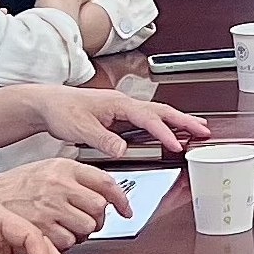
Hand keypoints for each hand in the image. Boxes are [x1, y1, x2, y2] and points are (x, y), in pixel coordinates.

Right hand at [0, 154, 128, 243]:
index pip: (106, 182)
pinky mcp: (41, 228)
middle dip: (99, 218)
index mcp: (64, 167)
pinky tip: (56, 234)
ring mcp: (50, 207)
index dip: (121, 199)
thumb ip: (76, 177)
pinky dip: (67, 242)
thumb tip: (106, 192)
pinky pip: (70, 241)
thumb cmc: (16, 186)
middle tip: (88, 219)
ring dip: (84, 231)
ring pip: (88, 227)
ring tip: (69, 226)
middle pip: (100, 207)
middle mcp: (59, 185)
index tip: (126, 209)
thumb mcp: (47, 169)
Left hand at [26, 84, 212, 156]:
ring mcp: (124, 109)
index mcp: (118, 104)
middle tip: (204, 131)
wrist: (48, 103)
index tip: (177, 146)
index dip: (165, 133)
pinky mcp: (121, 115)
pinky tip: (171, 131)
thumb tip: (122, 149)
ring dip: (179, 121)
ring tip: (198, 129)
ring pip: (158, 113)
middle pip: (162, 111)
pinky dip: (165, 124)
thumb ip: (103, 140)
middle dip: (185, 121)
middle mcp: (125, 103)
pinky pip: (149, 119)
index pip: (148, 119)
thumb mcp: (80, 129)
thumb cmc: (62, 111)